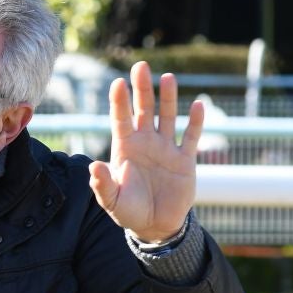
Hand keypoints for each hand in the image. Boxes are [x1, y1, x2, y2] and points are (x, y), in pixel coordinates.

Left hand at [87, 61, 201, 242]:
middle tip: (141, 66)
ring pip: (167, 117)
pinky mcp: (185, 160)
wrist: (155, 225)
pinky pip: (191, 137)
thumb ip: (103, 184)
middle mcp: (145, 143)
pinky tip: (198, 105)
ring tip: (168, 78)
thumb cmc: (129, 211)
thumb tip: (94, 166)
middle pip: (144, 110)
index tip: (118, 83)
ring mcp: (166, 149)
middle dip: (142, 89)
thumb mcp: (112, 201)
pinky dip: (196, 122)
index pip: (121, 120)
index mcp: (125, 149)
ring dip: (168, 98)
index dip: (119, 102)